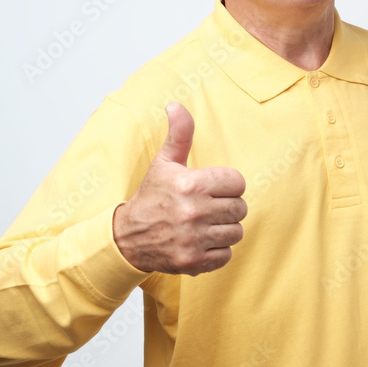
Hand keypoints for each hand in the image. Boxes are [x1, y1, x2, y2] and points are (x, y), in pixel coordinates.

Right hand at [113, 102, 246, 275]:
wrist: (127, 238)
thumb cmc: (151, 197)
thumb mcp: (164, 162)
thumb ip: (179, 134)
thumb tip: (175, 105)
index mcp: (190, 184)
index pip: (237, 182)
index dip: (227, 185)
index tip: (212, 188)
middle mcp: (193, 212)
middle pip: (240, 208)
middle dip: (227, 206)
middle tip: (209, 207)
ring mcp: (194, 239)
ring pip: (236, 232)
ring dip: (224, 229)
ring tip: (205, 224)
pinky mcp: (193, 261)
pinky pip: (226, 255)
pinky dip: (217, 250)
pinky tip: (201, 241)